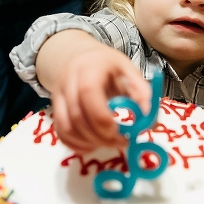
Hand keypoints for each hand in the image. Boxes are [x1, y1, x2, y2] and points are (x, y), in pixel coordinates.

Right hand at [38, 31, 150, 153]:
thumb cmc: (108, 67)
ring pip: (66, 127)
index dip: (102, 117)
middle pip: (77, 115)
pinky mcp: (55, 109)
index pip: (88, 92)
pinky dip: (76, 144)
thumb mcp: (129, 70)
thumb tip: (149, 118)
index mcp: (89, 68)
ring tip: (108, 143)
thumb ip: (141, 91)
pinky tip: (93, 144)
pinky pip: (61, 133)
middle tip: (121, 143)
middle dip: (100, 136)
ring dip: (88, 142)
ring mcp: (58, 96)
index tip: (120, 132)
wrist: (81, 59)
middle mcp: (68, 81)